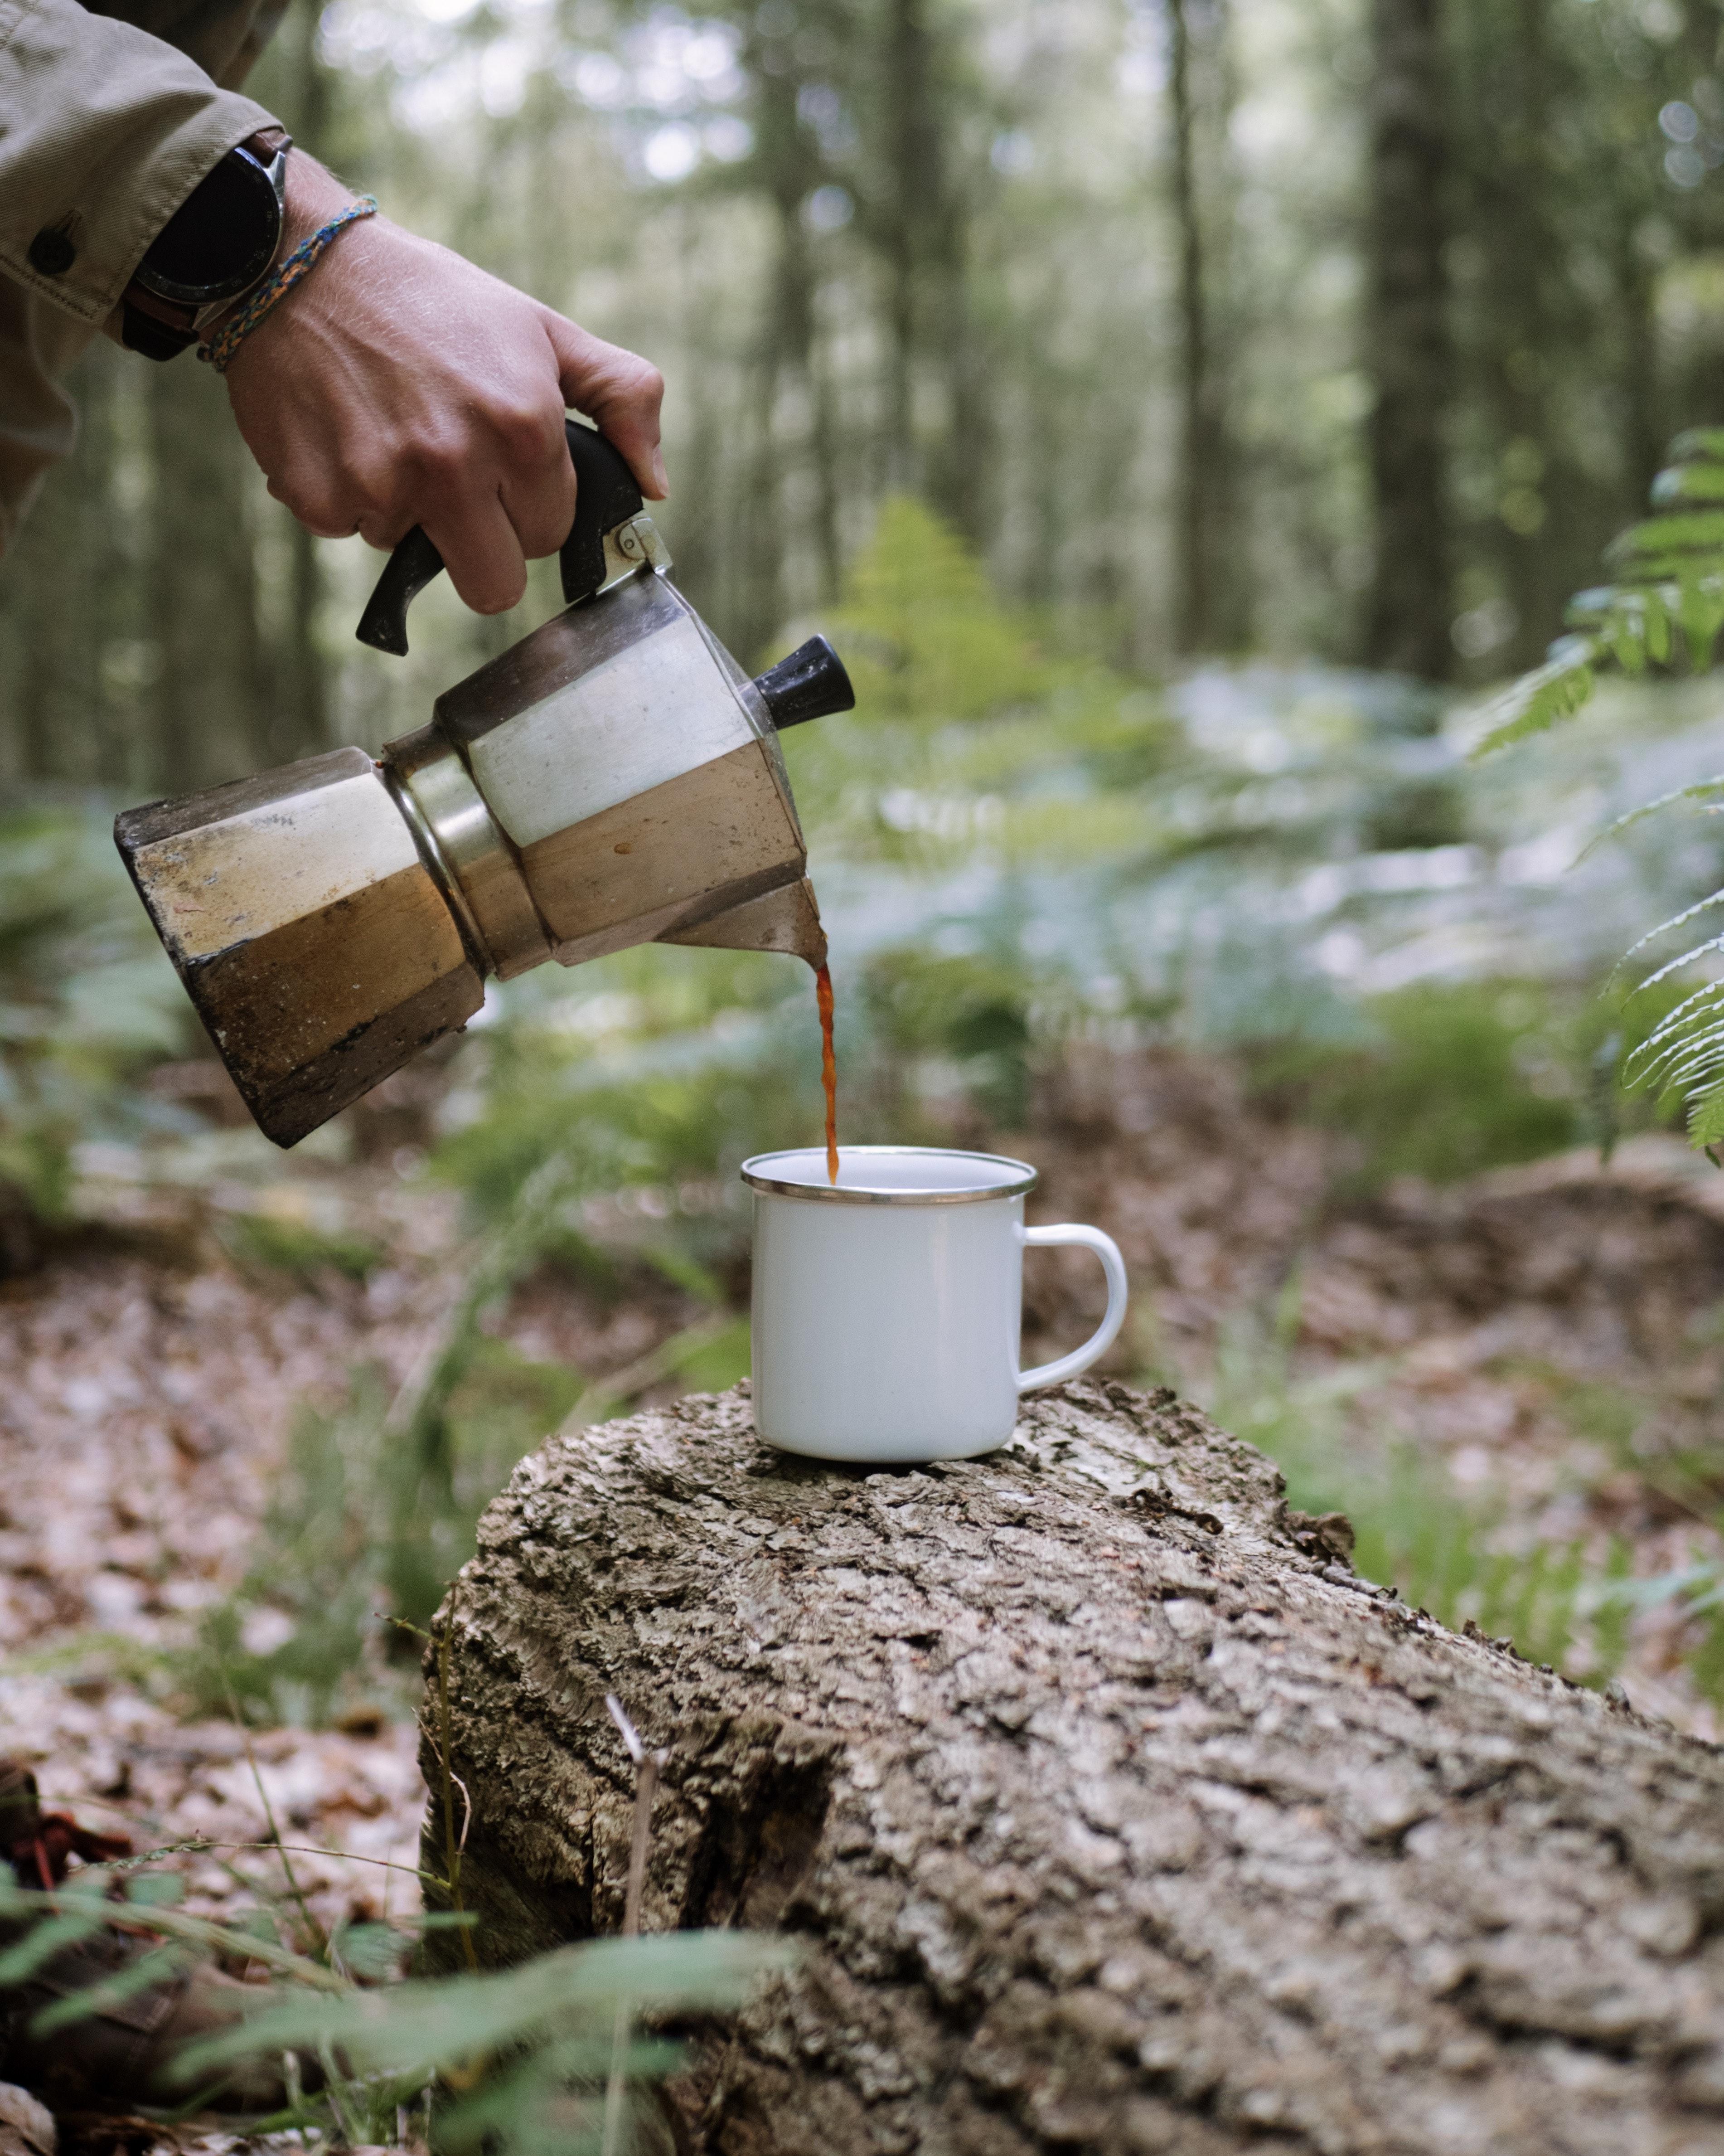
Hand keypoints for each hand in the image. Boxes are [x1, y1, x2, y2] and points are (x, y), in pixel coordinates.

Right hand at [222, 153, 665, 614]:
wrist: (298, 263)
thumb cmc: (433, 300)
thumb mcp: (544, 330)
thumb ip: (622, 399)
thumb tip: (657, 485)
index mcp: (522, 427)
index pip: (547, 535)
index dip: (527, 506)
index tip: (502, 466)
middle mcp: (455, 463)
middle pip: (493, 587)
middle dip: (482, 548)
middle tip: (457, 485)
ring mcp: (382, 485)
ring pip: (411, 553)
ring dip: (407, 511)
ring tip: (390, 431)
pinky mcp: (318, 496)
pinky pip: (348, 529)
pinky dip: (347, 493)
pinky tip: (343, 431)